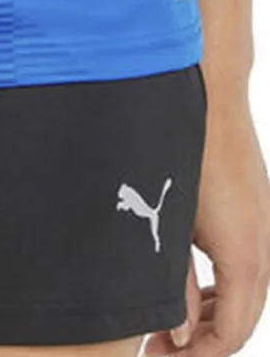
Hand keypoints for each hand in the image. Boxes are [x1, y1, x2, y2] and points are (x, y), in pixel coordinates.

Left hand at [144, 91, 269, 356]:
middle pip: (244, 318)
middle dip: (206, 342)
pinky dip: (222, 285)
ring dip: (214, 314)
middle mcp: (262, 244)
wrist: (211, 91)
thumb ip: (172, 285)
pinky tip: (189, 285)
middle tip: (162, 349)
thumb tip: (179, 333)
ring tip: (172, 323)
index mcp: (244, 256)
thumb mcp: (169, 226)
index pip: (232, 332)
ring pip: (247, 291)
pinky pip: (246, 264)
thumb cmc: (184, 151)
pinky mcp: (253, 207)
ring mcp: (261, 224)